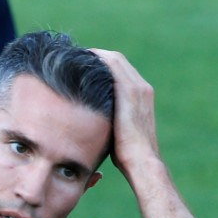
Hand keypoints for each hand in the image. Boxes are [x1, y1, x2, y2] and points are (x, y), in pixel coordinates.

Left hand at [88, 48, 161, 178]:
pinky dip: (97, 59)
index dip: (101, 64)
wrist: (141, 162)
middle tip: (75, 58)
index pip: (120, 70)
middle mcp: (142, 88)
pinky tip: (80, 61)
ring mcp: (138, 88)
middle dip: (96, 56)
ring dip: (94, 55)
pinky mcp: (130, 91)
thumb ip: (109, 120)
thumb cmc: (127, 157)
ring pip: (113, 59)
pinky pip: (112, 64)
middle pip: (116, 60)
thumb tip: (89, 121)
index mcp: (142, 96)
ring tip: (74, 57)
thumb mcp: (118, 132)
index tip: (83, 67)